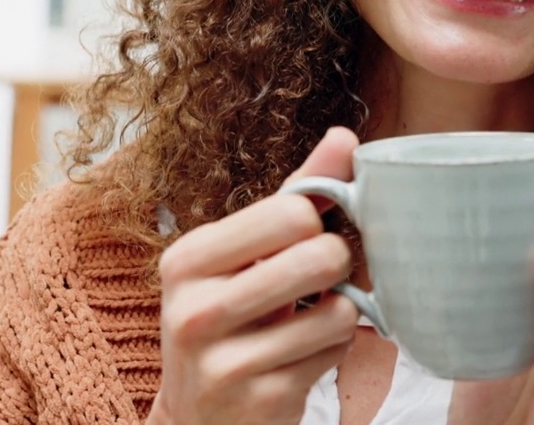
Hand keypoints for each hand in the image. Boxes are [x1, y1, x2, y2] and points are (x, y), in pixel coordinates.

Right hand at [147, 128, 362, 424]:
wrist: (200, 415)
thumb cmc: (235, 317)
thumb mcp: (248, 253)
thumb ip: (297, 192)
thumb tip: (344, 137)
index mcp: (188, 258)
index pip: (292, 211)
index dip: (316, 223)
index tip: (303, 240)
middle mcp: (193, 308)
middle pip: (321, 256)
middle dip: (337, 266)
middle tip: (318, 280)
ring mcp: (222, 361)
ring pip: (338, 311)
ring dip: (339, 315)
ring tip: (306, 322)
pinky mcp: (258, 400)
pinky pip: (335, 354)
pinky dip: (332, 352)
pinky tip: (300, 357)